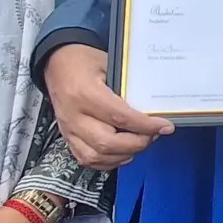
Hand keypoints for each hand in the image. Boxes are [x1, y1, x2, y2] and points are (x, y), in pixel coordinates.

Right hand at [45, 43, 173, 168]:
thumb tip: (153, 108)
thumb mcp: (110, 64)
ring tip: (140, 142)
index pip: (120, 116)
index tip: (165, 127)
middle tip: (153, 134)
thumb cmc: (84, 61)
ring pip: (97, 156)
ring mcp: (68, 129)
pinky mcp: (67, 137)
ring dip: (124, 154)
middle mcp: (74, 115)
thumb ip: (128, 87)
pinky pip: (87, 159)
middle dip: (137, 143)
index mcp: (84, 93)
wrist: (57, 63)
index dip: (145, 126)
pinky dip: (109, 161)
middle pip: (107, 143)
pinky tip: (123, 152)